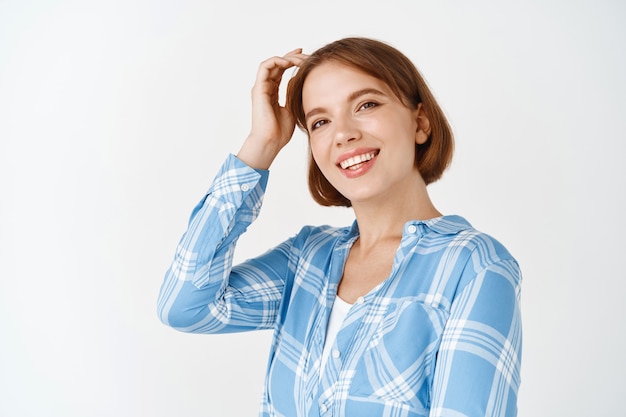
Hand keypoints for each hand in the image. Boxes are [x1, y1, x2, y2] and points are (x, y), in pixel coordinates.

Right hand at [237, 49, 307, 168]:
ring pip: (272, 63)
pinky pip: (265, 67)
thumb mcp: (292, 108)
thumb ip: (292, 93)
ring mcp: (261, 88)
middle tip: (306, 54)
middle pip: (277, 64)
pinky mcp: (258, 88)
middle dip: (292, 57)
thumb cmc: (280, 131)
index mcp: (272, 92)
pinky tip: (289, 62)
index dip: (292, 61)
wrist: (270, 142)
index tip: (306, 57)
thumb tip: (298, 79)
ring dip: (286, 58)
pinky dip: (276, 61)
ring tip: (300, 58)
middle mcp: (265, 88)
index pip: (281, 70)